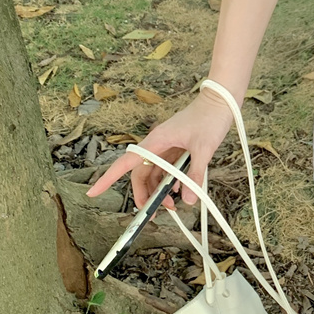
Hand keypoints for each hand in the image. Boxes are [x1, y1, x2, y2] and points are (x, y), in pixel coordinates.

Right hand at [86, 89, 235, 209]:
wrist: (221, 100)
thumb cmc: (210, 118)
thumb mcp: (204, 149)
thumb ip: (195, 175)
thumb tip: (188, 199)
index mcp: (156, 141)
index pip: (126, 162)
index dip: (108, 178)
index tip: (93, 192)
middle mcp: (157, 144)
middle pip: (140, 173)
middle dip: (144, 194)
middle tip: (154, 212)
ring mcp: (167, 146)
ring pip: (154, 172)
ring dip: (159, 189)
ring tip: (172, 205)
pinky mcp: (177, 147)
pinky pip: (167, 168)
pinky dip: (171, 180)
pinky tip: (180, 190)